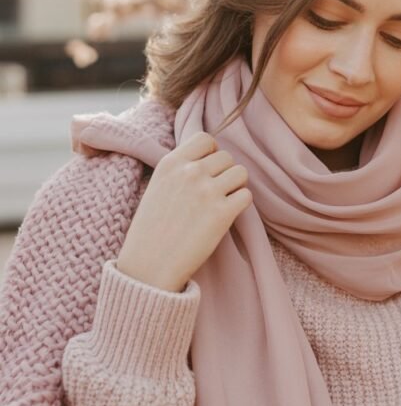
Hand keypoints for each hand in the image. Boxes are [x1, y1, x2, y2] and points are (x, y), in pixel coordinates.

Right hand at [116, 132, 253, 291]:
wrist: (149, 266)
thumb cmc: (152, 230)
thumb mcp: (157, 187)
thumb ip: (180, 170)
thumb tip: (208, 160)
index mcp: (171, 163)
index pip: (205, 139)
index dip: (211, 153)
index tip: (208, 170)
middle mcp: (190, 172)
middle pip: (226, 157)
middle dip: (224, 173)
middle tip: (214, 194)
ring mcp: (207, 192)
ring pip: (241, 173)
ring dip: (235, 187)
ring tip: (222, 203)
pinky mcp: (222, 213)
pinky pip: (246, 196)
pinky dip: (241, 205)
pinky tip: (226, 216)